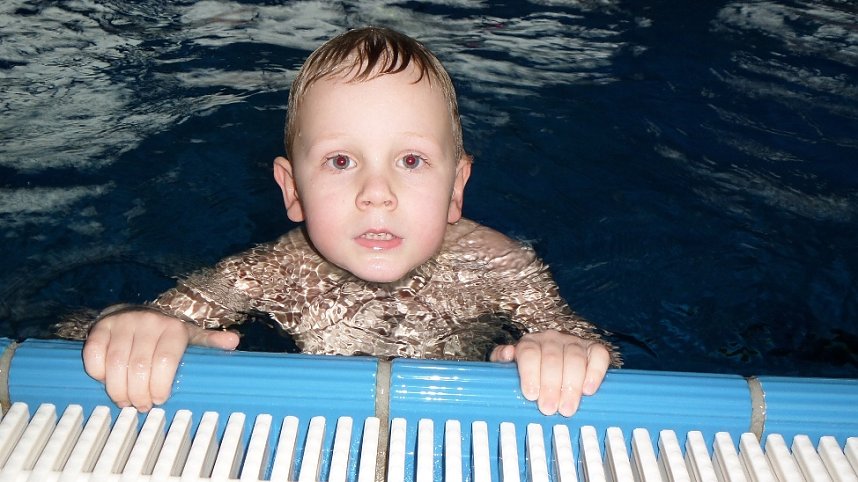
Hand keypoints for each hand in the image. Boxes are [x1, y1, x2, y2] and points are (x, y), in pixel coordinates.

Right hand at [82, 309, 238, 411]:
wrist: (132, 312)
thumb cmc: (165, 333)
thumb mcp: (189, 336)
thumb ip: (209, 341)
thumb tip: (234, 342)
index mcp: (173, 328)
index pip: (166, 360)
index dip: (160, 385)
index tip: (160, 400)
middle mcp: (148, 322)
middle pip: (139, 367)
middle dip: (139, 393)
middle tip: (141, 405)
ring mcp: (122, 323)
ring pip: (116, 364)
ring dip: (118, 389)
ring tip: (125, 401)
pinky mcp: (100, 328)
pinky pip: (94, 356)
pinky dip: (98, 374)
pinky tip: (107, 381)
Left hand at [489, 330, 610, 416]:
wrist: (553, 365)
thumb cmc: (530, 373)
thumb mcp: (510, 368)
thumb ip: (501, 360)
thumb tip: (507, 353)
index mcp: (530, 343)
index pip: (529, 352)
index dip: (530, 373)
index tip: (531, 395)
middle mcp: (552, 339)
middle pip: (552, 358)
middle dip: (551, 385)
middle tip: (549, 409)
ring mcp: (574, 342)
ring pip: (575, 358)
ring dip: (571, 384)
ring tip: (567, 408)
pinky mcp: (593, 349)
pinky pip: (598, 355)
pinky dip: (595, 372)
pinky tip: (589, 390)